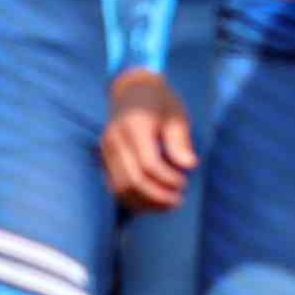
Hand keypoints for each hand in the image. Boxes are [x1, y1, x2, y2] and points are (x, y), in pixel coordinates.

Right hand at [100, 70, 197, 211]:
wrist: (133, 90)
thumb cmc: (161, 103)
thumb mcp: (176, 116)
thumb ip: (180, 141)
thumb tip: (190, 165)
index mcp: (134, 125)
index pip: (149, 164)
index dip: (168, 179)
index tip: (185, 182)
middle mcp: (115, 139)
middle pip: (133, 180)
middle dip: (158, 195)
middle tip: (179, 199)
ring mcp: (106, 150)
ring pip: (121, 188)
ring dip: (146, 202)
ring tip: (169, 204)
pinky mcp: (105, 159)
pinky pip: (115, 187)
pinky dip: (134, 200)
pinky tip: (154, 202)